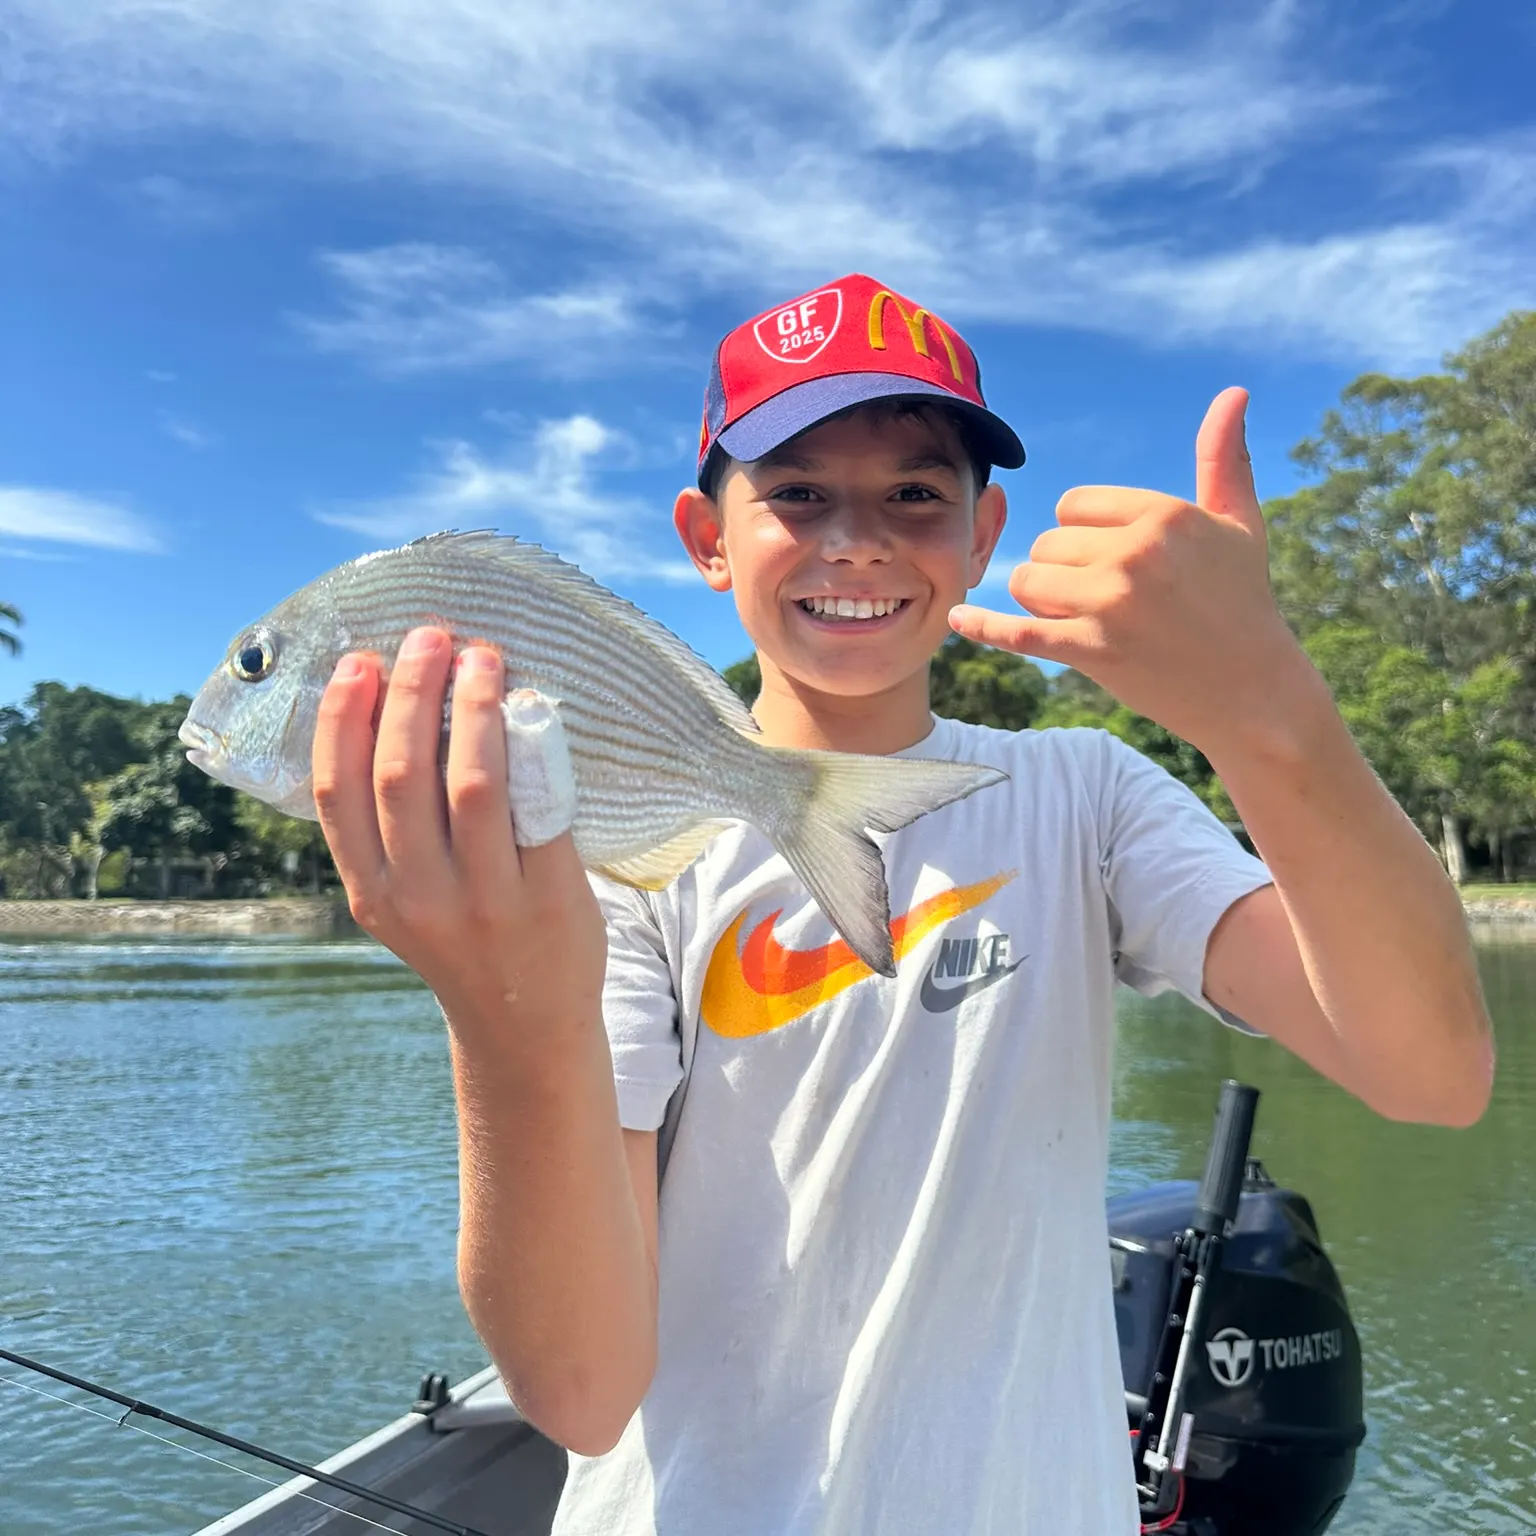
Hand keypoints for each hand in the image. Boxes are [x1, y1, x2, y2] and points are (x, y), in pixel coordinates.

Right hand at [312, 626, 605, 1034]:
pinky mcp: (549, 897)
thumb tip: (393, 713)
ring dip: (472, 707)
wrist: (525, 1026)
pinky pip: (536, 809)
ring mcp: (486, 900)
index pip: (336, 793)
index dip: (341, 719)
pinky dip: (529, 750)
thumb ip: (390, 830)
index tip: (357, 662)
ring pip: (470, 784)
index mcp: (372, 892)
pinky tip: (528, 708)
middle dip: (410, 692)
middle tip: (428, 637)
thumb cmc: (464, 941)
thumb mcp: (404, 900)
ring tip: (481, 657)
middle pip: (400, 775)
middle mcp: (419, 897)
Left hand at [949, 387, 1313, 756]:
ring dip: (1044, 601)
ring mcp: (1110, 604)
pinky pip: (1019, 632)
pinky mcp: (1091, 652)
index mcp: (1162, 515)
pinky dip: (985, 629)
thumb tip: (1233, 392)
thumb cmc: (1243, 601)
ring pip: (1029, 582)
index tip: (1115, 559)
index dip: (1083, 533)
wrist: (1251, 691)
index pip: (1073, 505)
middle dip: (1064, 569)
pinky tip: (958, 621)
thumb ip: (1223, 457)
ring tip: (1086, 619)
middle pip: (1047, 544)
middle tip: (1108, 598)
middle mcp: (1133, 553)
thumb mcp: (1239, 523)